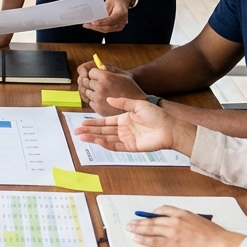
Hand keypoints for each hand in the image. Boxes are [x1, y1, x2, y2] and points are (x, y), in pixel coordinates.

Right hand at [75, 98, 195, 155]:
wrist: (169, 128)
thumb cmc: (157, 115)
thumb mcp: (138, 105)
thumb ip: (123, 103)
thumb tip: (109, 99)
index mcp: (125, 118)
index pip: (105, 121)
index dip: (94, 122)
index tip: (83, 123)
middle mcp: (124, 129)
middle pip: (103, 130)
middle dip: (90, 131)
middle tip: (77, 132)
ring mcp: (127, 138)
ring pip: (107, 138)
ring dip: (94, 138)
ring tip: (82, 137)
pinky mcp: (131, 147)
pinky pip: (116, 146)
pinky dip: (106, 144)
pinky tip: (97, 141)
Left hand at [77, 61, 144, 114]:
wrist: (137, 104)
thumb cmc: (131, 89)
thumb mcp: (121, 75)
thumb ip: (108, 70)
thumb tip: (97, 66)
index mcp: (106, 77)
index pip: (90, 72)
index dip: (95, 74)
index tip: (98, 76)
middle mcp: (100, 87)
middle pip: (86, 82)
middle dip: (92, 82)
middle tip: (99, 84)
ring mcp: (98, 98)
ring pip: (86, 92)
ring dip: (92, 91)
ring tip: (102, 92)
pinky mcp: (98, 108)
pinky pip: (90, 102)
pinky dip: (94, 100)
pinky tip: (103, 99)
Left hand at [83, 0, 131, 33]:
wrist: (123, 1)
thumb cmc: (116, 1)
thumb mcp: (108, 3)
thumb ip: (103, 11)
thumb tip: (95, 18)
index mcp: (121, 13)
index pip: (110, 20)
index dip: (101, 22)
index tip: (93, 23)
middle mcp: (122, 21)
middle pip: (108, 27)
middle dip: (96, 27)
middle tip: (87, 25)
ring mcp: (121, 25)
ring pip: (107, 30)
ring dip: (97, 28)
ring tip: (88, 26)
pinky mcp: (118, 28)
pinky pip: (108, 30)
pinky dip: (100, 28)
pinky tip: (94, 27)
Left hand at [124, 206, 246, 246]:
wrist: (221, 243)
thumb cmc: (215, 235)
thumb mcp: (200, 221)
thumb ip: (188, 221)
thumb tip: (181, 225)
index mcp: (183, 212)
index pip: (163, 209)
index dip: (153, 213)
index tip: (148, 215)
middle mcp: (176, 220)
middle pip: (153, 219)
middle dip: (140, 221)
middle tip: (131, 222)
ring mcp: (173, 231)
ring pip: (150, 228)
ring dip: (138, 228)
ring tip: (129, 229)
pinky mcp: (173, 243)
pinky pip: (154, 241)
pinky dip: (144, 239)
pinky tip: (137, 238)